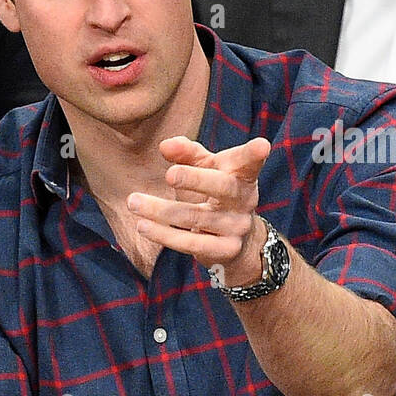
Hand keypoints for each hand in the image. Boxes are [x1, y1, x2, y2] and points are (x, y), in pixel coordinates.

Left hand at [128, 136, 270, 285]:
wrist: (235, 241)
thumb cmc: (214, 192)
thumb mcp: (206, 169)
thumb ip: (187, 153)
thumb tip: (165, 145)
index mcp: (241, 175)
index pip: (249, 162)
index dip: (254, 155)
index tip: (261, 146)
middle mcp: (244, 200)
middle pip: (222, 188)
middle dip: (196, 180)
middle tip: (169, 174)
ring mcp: (236, 227)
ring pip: (196, 217)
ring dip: (161, 210)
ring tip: (133, 202)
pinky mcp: (224, 250)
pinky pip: (190, 242)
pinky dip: (164, 234)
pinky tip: (142, 225)